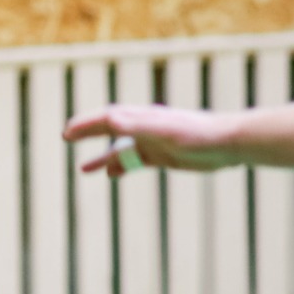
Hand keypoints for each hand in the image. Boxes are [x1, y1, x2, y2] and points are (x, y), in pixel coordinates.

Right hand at [63, 104, 242, 176]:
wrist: (227, 143)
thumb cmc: (197, 134)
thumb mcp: (162, 131)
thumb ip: (135, 126)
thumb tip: (109, 121)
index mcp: (141, 118)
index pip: (106, 119)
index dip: (85, 125)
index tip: (67, 133)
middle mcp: (144, 127)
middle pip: (109, 129)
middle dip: (88, 134)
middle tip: (67, 138)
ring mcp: (153, 142)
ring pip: (121, 150)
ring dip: (102, 157)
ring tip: (84, 169)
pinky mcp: (164, 155)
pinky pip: (136, 161)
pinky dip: (122, 167)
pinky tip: (113, 176)